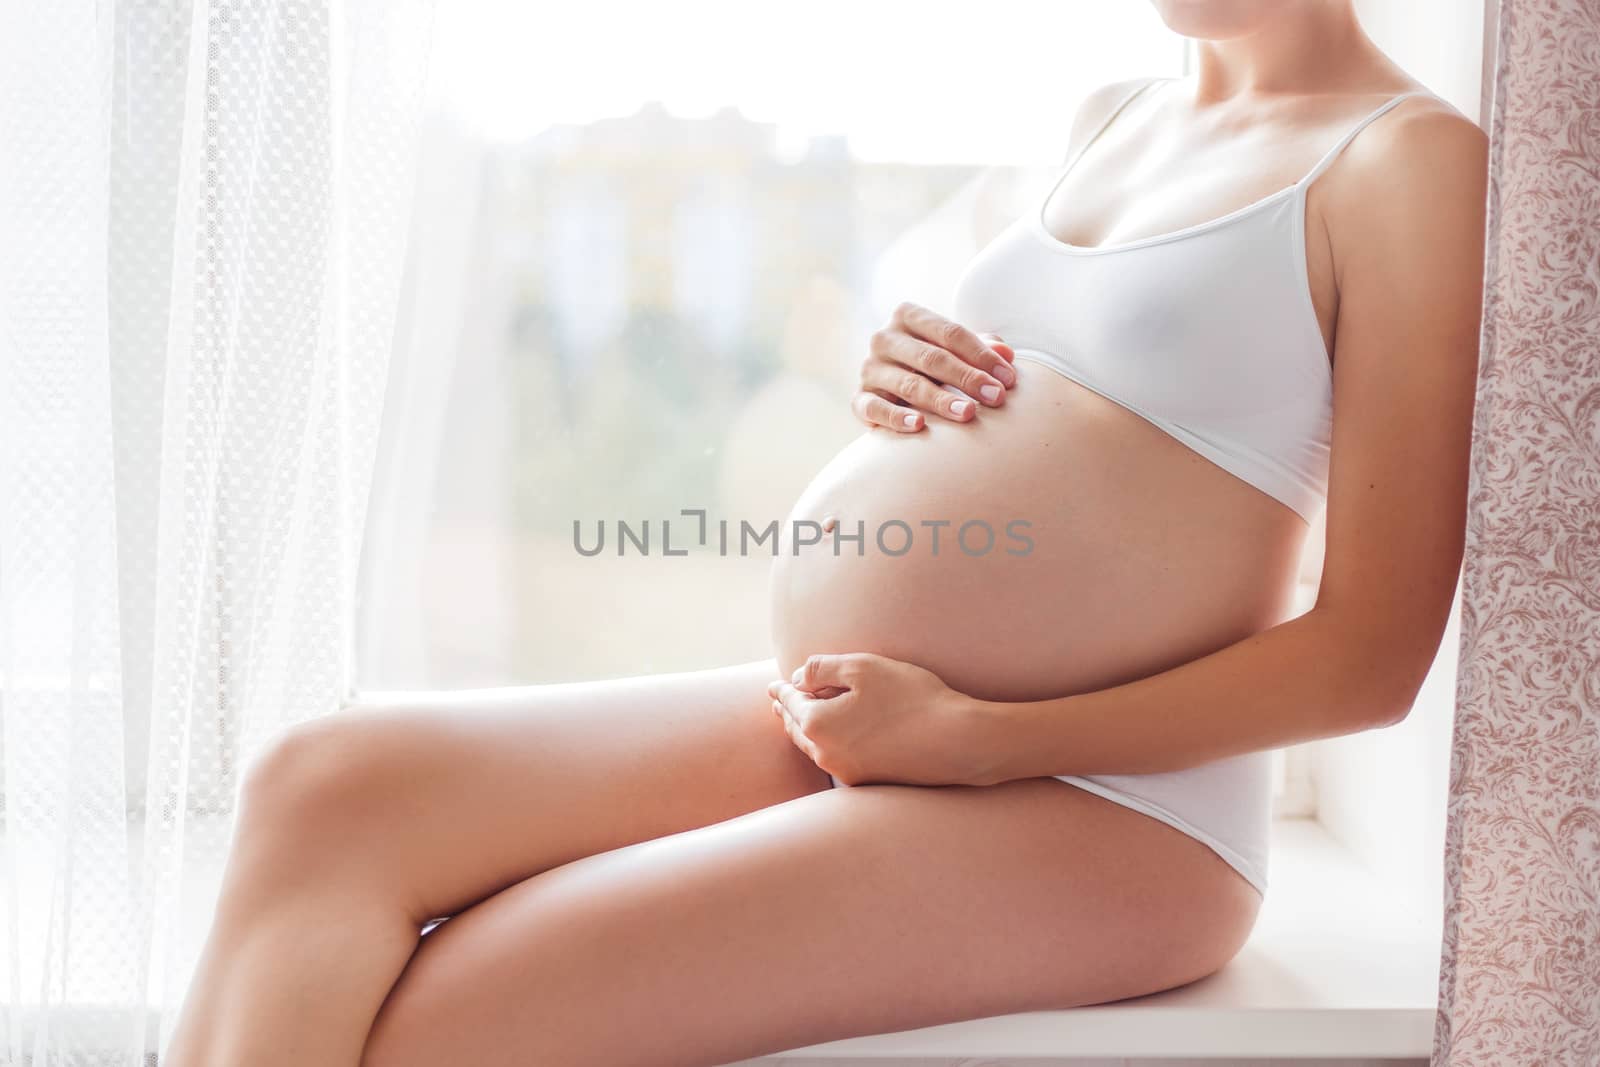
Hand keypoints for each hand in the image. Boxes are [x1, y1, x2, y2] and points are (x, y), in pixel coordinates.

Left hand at [766, 652, 984, 786]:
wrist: (956, 741)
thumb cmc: (910, 698)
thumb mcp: (863, 667)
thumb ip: (822, 668)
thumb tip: (798, 678)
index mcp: (817, 725)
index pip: (790, 702)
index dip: (780, 691)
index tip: (772, 686)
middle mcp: (826, 754)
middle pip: (797, 729)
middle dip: (787, 713)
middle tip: (780, 702)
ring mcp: (846, 772)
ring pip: (814, 747)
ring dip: (805, 730)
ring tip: (801, 718)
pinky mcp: (868, 780)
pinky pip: (835, 758)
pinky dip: (827, 743)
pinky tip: (835, 735)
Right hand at [853, 301, 1016, 432]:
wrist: (894, 387)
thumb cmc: (934, 363)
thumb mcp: (957, 350)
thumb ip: (982, 349)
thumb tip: (1006, 354)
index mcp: (908, 316)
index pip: (950, 333)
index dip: (981, 355)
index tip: (1008, 378)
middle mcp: (884, 338)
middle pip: (931, 357)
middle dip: (967, 378)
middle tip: (996, 397)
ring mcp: (870, 369)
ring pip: (909, 384)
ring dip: (941, 400)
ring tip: (969, 413)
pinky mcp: (859, 398)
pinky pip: (876, 408)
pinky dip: (897, 417)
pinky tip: (920, 425)